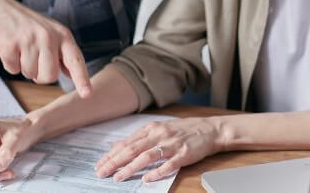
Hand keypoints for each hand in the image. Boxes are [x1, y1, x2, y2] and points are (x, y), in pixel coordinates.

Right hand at [0, 0, 91, 96]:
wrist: (0, 8)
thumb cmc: (28, 24)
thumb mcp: (51, 33)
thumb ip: (62, 53)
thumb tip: (71, 74)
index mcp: (62, 35)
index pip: (75, 60)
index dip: (82, 79)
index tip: (87, 94)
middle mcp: (48, 37)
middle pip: (50, 76)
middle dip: (40, 75)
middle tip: (34, 60)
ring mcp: (29, 40)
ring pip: (30, 74)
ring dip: (24, 67)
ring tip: (21, 49)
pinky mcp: (10, 45)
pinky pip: (13, 70)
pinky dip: (10, 64)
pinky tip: (11, 48)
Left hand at [94, 117, 222, 182]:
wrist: (209, 129)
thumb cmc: (182, 131)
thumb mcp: (158, 129)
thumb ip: (139, 138)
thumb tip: (117, 146)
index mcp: (151, 129)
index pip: (126, 143)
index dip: (111, 155)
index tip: (99, 164)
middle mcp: (159, 134)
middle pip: (132, 149)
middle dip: (114, 162)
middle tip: (102, 172)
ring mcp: (171, 144)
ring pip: (146, 156)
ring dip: (130, 168)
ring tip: (118, 177)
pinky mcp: (183, 154)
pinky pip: (168, 164)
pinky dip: (156, 172)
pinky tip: (146, 179)